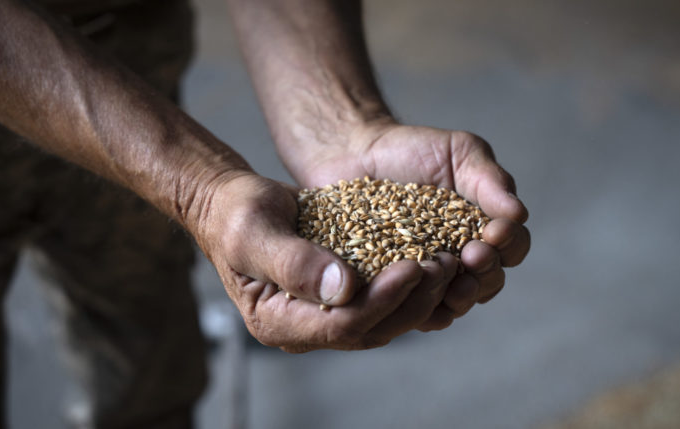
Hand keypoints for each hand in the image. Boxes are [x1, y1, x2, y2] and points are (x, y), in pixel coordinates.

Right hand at [191, 172, 463, 351]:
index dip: (382, 300)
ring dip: (419, 294)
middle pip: (371, 329)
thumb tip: (343, 288)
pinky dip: (410, 283)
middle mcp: (304, 328)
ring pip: (384, 318)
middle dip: (412, 299)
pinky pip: (383, 299)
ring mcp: (324, 315)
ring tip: (448, 261)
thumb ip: (293, 262)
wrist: (232, 204)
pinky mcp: (341, 296)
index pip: (342, 325)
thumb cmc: (235, 214)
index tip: (413, 267)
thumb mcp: (254, 231)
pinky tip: (434, 258)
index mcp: (277, 322)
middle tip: (444, 264)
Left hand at [283, 122, 530, 330]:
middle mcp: (462, 261)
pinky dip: (417, 308)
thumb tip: (519, 213)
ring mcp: (428, 278)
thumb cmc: (414, 150)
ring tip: (450, 281)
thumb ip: (490, 179)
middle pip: (488, 283)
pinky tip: (412, 293)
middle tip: (473, 255)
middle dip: (486, 272)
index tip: (495, 231)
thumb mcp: (459, 153)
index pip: (513, 248)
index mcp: (484, 230)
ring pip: (453, 304)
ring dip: (459, 297)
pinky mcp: (393, 289)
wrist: (356, 153)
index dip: (510, 244)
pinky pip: (411, 311)